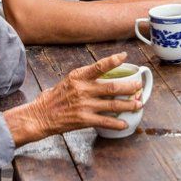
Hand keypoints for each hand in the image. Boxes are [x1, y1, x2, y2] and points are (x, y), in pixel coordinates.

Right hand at [7, 53, 143, 143]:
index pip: (98, 66)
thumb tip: (104, 73)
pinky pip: (105, 121)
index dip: (113, 60)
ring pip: (113, 104)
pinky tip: (124, 124)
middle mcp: (83, 89)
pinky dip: (117, 123)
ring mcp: (84, 105)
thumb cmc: (55, 97)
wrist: (41, 115)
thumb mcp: (68, 81)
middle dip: (129, 87)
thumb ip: (85, 77)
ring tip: (138, 104)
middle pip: (112, 86)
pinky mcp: (84, 119)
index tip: (124, 56)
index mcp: (78, 77)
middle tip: (139, 86)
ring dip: (128, 105)